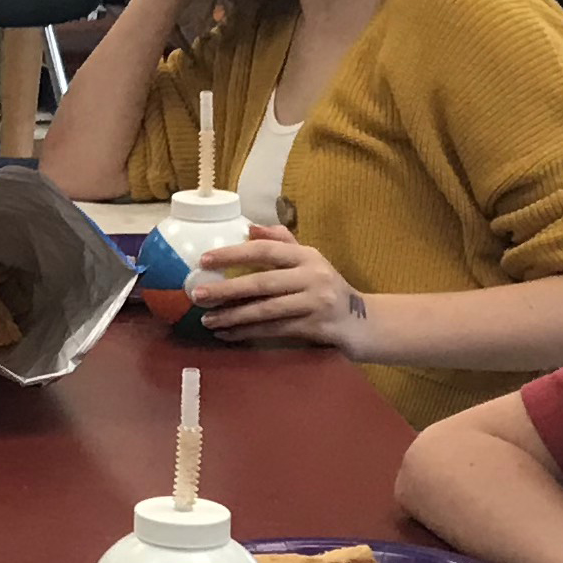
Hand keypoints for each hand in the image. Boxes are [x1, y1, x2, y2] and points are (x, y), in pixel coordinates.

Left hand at [195, 224, 371, 354]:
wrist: (365, 324)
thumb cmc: (328, 288)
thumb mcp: (311, 261)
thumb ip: (283, 242)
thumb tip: (249, 227)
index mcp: (308, 256)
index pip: (265, 250)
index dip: (233, 254)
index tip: (205, 260)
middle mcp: (313, 277)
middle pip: (262, 282)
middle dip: (226, 290)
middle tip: (198, 295)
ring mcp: (316, 304)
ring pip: (266, 310)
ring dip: (232, 316)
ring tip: (207, 320)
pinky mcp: (316, 328)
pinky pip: (274, 331)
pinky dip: (247, 333)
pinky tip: (227, 334)